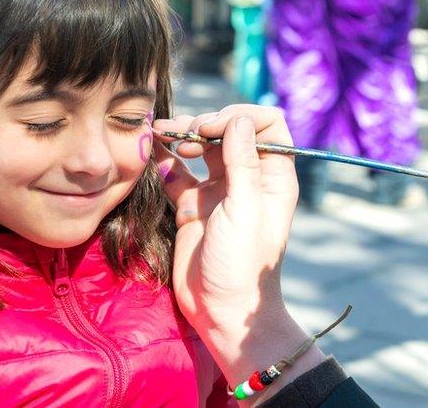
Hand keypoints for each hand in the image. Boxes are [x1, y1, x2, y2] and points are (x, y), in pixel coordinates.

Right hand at [154, 105, 297, 328]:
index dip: (240, 117)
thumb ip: (242, 162)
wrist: (222, 310)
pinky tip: (155, 155)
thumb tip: (238, 120)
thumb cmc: (242, 264)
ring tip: (162, 134)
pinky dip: (166, 161)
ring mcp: (219, 190)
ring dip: (183, 136)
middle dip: (206, 123)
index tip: (213, 127)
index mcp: (272, 176)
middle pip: (230, 131)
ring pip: (202, 148)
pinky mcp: (193, 205)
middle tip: (185, 132)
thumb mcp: (244, 209)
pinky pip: (178, 173)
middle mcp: (247, 177)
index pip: (267, 126)